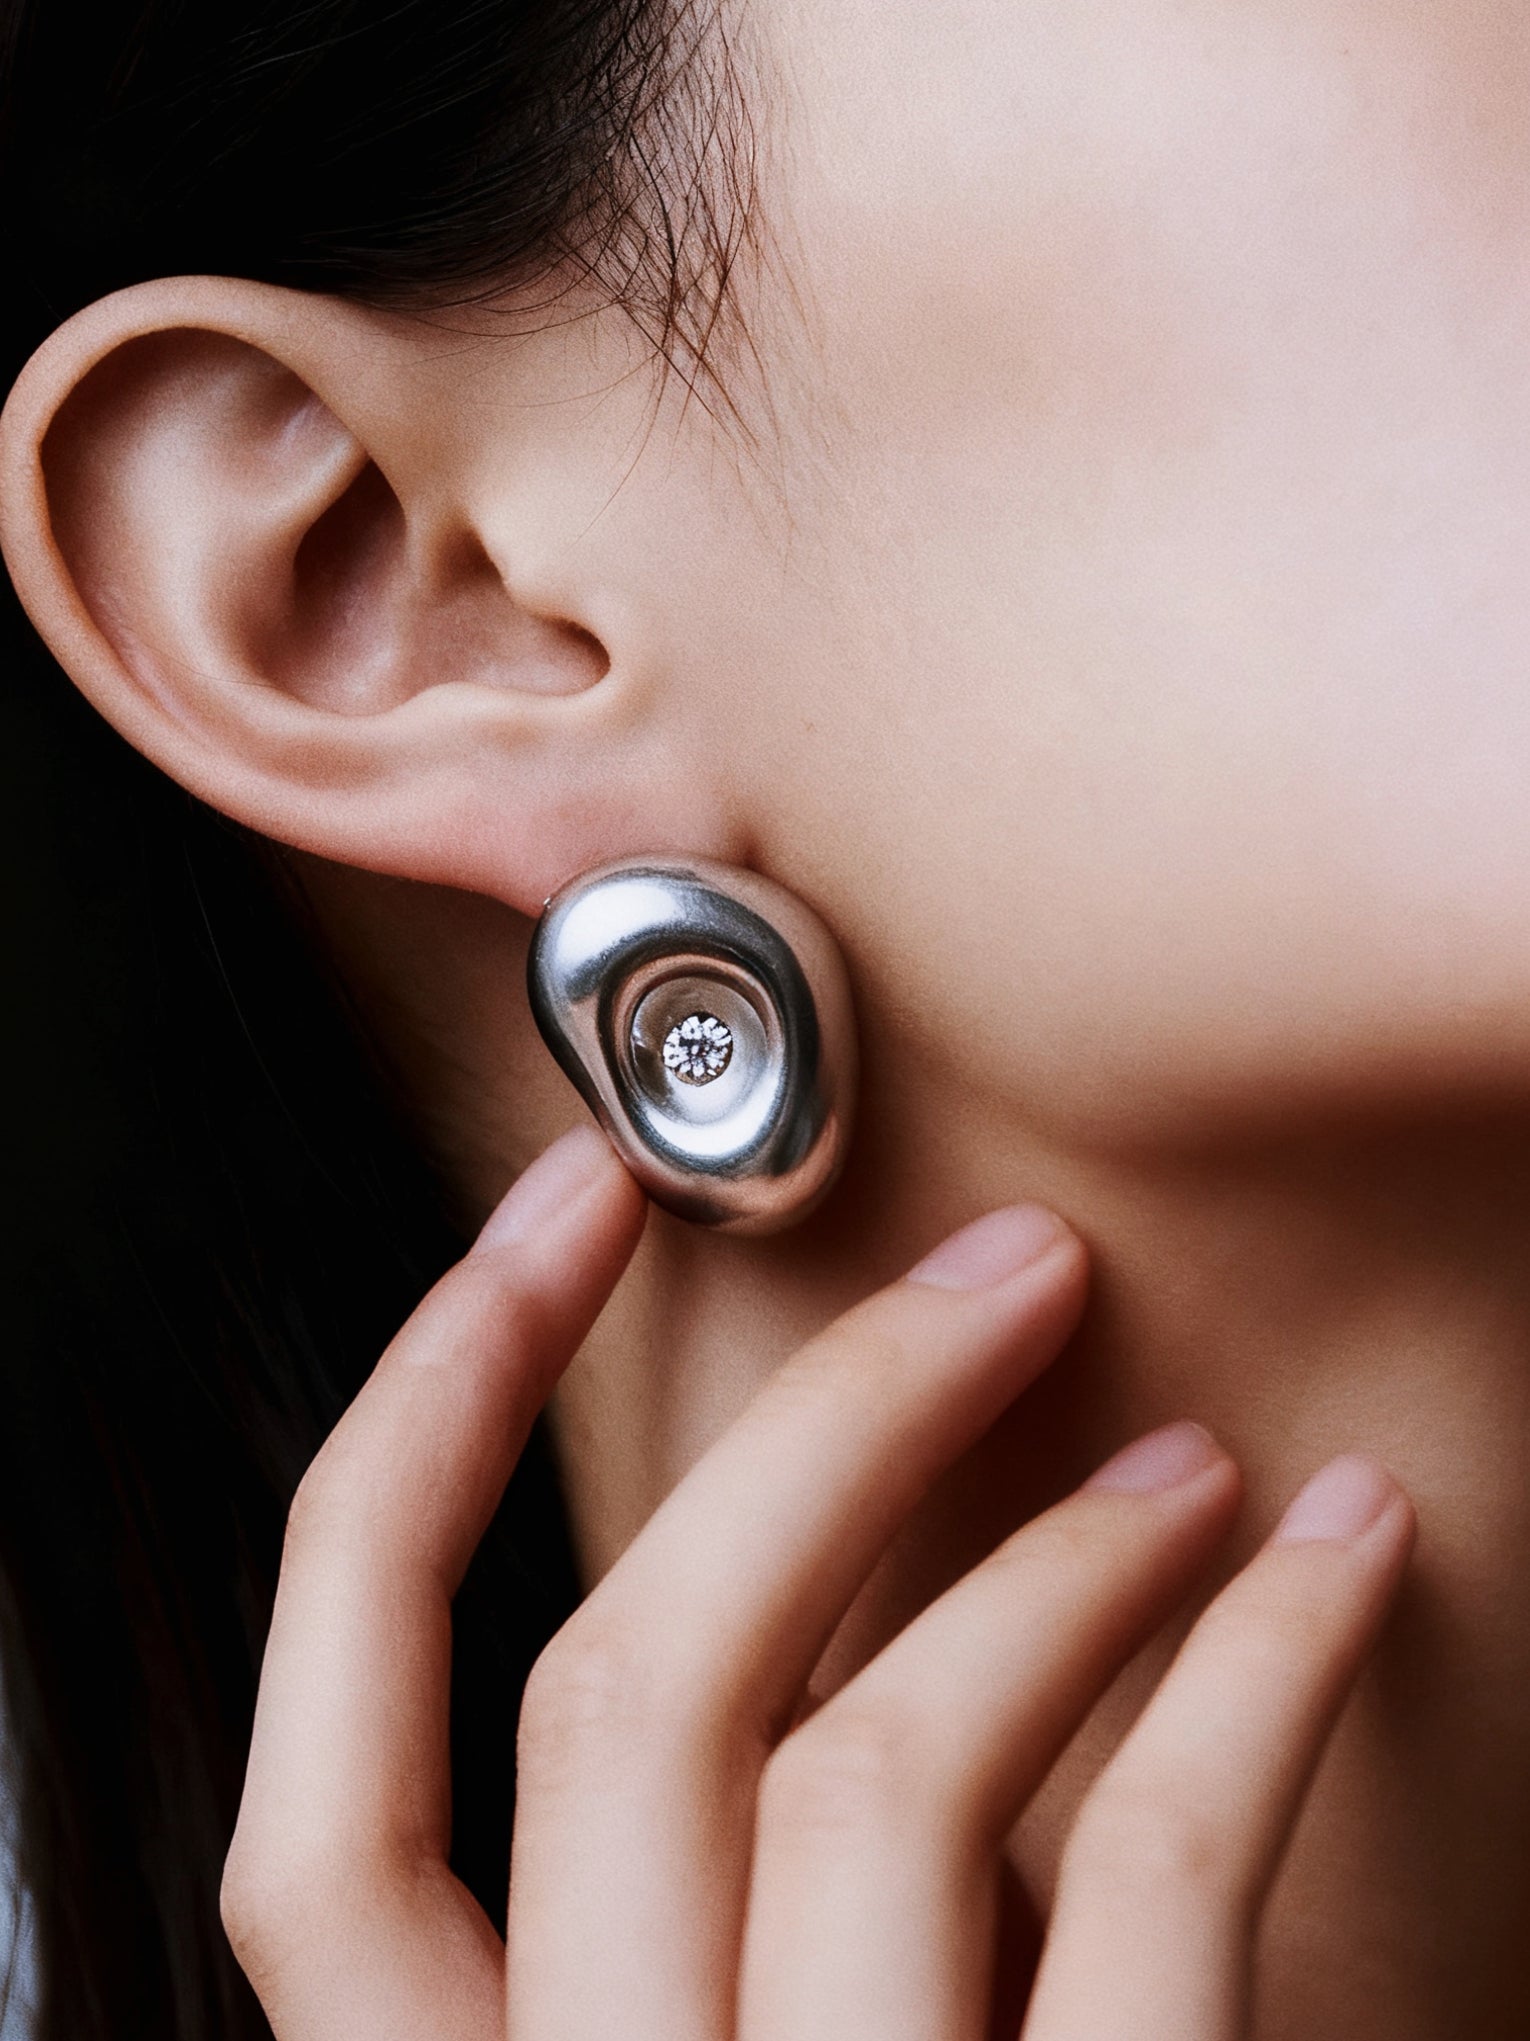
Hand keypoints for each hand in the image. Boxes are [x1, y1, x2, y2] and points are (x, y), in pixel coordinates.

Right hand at [221, 1126, 1415, 2040]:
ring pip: (871, 1767)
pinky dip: (1255, 1672)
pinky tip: (1336, 1563)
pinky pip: (1157, 1886)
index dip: (418, 1454)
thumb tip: (813, 1571)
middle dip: (810, 1425)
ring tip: (1193, 1466)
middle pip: (618, 1699)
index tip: (570, 1214)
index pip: (320, 1812)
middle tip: (1001, 1271)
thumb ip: (701, 1906)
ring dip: (1048, 1549)